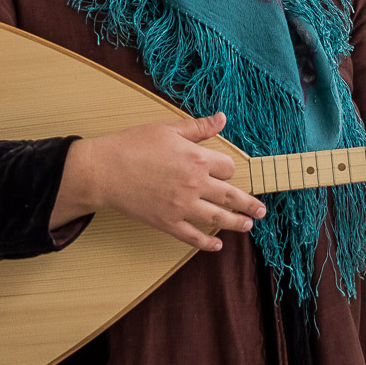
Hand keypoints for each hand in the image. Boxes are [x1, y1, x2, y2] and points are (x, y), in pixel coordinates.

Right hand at [52, 112, 267, 251]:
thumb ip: (199, 127)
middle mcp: (195, 184)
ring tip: (248, 225)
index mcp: (197, 158)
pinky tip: (217, 245)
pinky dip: (207, 243)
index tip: (224, 171)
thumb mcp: (168, 128)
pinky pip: (193, 236)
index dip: (228, 169)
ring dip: (237, 223)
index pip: (227, 167)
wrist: (105, 170)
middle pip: (231, 196)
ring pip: (218, 218)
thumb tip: (222, 119)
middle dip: (249, 203)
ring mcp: (182, 206)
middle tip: (261, 210)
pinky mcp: (168, 223)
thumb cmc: (134, 145)